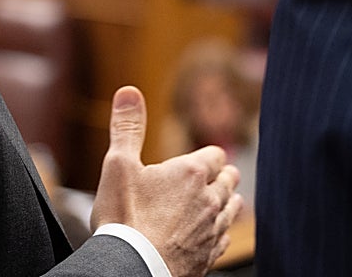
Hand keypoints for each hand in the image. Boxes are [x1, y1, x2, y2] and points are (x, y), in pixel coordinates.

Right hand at [90, 86, 243, 276]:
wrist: (132, 270)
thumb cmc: (124, 220)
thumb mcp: (118, 165)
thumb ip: (127, 127)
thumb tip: (129, 91)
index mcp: (192, 172)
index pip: (216, 154)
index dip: (205, 156)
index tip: (192, 161)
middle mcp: (210, 199)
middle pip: (229, 179)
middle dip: (220, 176)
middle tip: (207, 178)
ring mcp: (213, 230)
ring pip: (233, 208)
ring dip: (225, 202)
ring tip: (211, 202)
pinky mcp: (210, 256)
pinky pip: (225, 237)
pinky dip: (218, 231)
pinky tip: (206, 233)